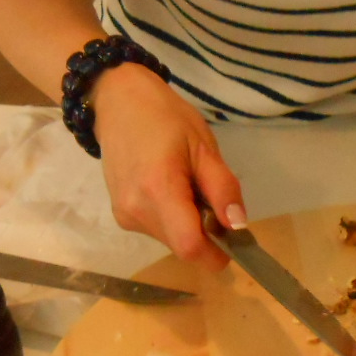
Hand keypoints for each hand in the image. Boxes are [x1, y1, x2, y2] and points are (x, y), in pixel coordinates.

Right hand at [91, 64, 245, 271]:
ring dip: (188, 225)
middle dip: (205, 234)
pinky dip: (172, 219)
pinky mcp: (120, 215)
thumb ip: (223, 188)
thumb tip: (238, 226)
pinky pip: (157, 230)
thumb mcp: (204, 147)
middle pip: (182, 246)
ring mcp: (124, 215)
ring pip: (170, 241)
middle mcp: (136, 211)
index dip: (216, 253)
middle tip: (210, 197)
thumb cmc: (166, 118)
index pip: (190, 247)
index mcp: (159, 190)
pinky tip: (168, 189)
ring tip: (186, 185)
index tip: (232, 239)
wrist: (118, 102)